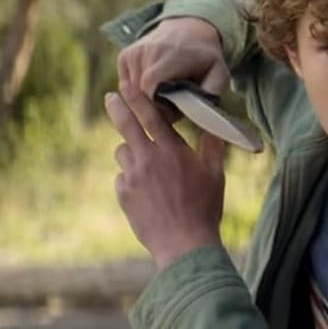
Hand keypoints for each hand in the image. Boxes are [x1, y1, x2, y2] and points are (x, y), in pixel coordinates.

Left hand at [105, 86, 226, 271]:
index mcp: (172, 150)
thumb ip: (212, 147)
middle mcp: (148, 159)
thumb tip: (213, 128)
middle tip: (111, 97)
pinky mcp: (123, 195)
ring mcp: (133, 177)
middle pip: (126, 125)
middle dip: (117, 107)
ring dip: (131, 152)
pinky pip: (122, 177)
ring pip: (122, 152)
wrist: (184, 244)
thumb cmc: (205, 208)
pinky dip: (130, 178)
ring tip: (146, 166)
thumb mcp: (216, 175)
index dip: (136, 97)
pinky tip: (146, 192)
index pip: (150, 115)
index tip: (126, 84)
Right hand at [117, 17, 231, 99]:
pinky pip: (126, 85)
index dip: (159, 107)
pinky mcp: (125, 55)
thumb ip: (211, 91)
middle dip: (154, 106)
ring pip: (131, 92)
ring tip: (166, 94)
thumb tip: (202, 110)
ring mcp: (134, 52)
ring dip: (146, 99)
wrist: (189, 30)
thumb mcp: (218, 73)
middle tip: (172, 106)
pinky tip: (155, 85)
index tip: (174, 111)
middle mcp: (148, 50)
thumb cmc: (205, 57)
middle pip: (140, 93)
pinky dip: (138, 91)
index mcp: (171, 55)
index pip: (150, 88)